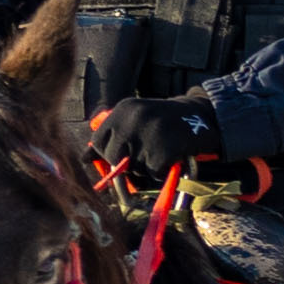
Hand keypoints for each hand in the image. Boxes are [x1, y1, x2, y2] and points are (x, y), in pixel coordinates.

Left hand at [86, 97, 218, 177]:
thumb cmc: (161, 122)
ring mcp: (148, 136)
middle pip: (113, 156)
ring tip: (158, 152)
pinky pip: (152, 174)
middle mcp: (133, 120)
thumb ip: (112, 136)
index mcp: (124, 110)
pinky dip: (160, 172)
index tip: (117, 156)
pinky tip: (169, 158)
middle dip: (123, 165)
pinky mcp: (163, 152)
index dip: (105, 153)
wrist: (198, 116)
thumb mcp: (135, 120)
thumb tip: (84, 159)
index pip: (99, 140)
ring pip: (134, 168)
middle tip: (138, 160)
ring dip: (144, 168)